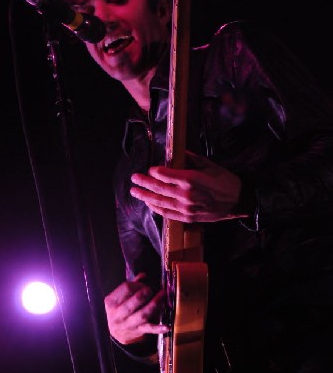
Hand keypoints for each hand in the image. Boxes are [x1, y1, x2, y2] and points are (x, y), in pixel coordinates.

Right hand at [104, 274, 168, 344]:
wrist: (116, 332)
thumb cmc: (118, 310)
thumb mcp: (118, 297)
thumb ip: (131, 285)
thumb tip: (143, 275)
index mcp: (111, 302)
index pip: (125, 289)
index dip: (136, 284)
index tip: (143, 284)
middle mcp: (118, 314)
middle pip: (131, 304)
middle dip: (143, 295)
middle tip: (151, 290)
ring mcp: (128, 324)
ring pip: (142, 315)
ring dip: (154, 305)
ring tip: (162, 296)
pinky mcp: (138, 331)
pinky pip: (149, 329)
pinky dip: (158, 328)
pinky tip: (166, 326)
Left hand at [130, 153, 244, 222]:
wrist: (238, 201)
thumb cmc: (225, 181)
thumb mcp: (209, 165)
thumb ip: (192, 159)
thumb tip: (178, 154)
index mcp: (190, 179)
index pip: (165, 175)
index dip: (155, 171)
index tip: (150, 168)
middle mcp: (185, 194)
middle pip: (159, 188)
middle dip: (144, 182)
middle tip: (133, 178)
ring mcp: (186, 208)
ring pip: (160, 202)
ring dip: (145, 196)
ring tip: (135, 192)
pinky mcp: (188, 218)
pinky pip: (168, 214)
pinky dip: (157, 209)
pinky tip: (149, 204)